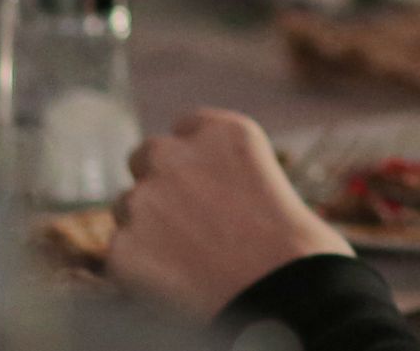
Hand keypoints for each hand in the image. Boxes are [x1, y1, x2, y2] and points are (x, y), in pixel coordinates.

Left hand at [105, 108, 353, 321]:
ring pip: (127, 206)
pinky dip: (141, 268)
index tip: (205, 176)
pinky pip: (123, 255)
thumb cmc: (298, 245)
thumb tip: (204, 191)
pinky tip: (178, 282)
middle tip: (186, 215)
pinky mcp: (121, 249)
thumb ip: (228, 173)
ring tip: (189, 257)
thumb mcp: (273, 182)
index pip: (187, 126)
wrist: (285, 294)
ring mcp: (142, 202)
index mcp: (222, 132)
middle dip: (160, 179)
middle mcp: (175, 157)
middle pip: (146, 155)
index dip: (195, 155)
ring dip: (148, 225)